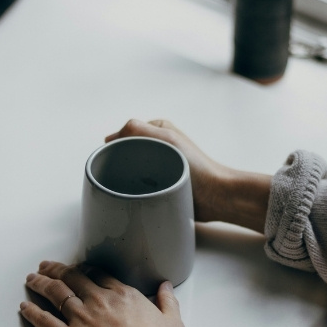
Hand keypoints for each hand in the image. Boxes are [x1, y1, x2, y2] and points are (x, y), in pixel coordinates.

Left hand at [20, 261, 184, 326]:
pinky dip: (32, 312)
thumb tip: (166, 287)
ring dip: (41, 283)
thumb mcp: (173, 324)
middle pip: (72, 278)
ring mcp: (80, 319)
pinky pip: (44, 321)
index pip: (98, 275)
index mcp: (123, 296)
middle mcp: (99, 301)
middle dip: (57, 269)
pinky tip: (24, 306)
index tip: (77, 267)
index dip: (84, 269)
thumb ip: (168, 303)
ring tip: (31, 278)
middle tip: (46, 265)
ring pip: (55, 294)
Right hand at [107, 119, 271, 233]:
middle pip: (126, 153)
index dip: (115, 146)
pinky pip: (140, 186)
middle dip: (119, 163)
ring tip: (126, 187)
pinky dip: (134, 190)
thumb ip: (138, 129)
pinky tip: (133, 196)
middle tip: (116, 176)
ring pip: (131, 170)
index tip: (111, 160)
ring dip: (126, 179)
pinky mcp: (161, 185)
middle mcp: (158, 146)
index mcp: (158, 130)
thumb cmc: (196, 166)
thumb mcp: (166, 139)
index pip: (125, 134)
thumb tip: (111, 138)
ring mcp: (159, 166)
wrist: (215, 196)